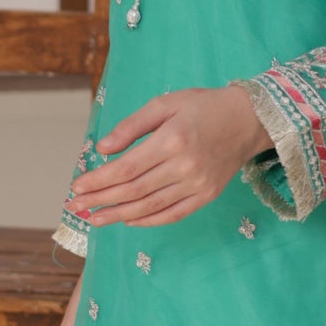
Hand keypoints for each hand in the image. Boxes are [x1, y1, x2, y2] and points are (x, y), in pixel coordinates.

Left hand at [68, 86, 268, 229]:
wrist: (248, 120)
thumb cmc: (203, 106)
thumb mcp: (165, 104)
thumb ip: (132, 126)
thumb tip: (103, 148)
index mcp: (171, 141)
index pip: (125, 169)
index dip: (98, 180)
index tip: (77, 186)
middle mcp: (184, 167)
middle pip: (133, 191)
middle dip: (100, 200)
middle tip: (76, 207)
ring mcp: (197, 185)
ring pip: (150, 207)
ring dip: (118, 215)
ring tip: (95, 219)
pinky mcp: (207, 195)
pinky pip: (173, 214)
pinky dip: (148, 221)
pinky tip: (128, 221)